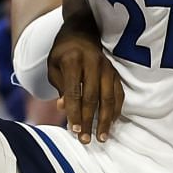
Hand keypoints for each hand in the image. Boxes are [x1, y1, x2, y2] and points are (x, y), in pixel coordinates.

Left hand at [49, 17, 123, 143]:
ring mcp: (106, 67)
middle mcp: (93, 63)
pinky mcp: (115, 72)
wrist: (82, 32)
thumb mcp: (54, 67)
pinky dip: (116, 109)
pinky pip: (119, 93)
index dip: (74, 113)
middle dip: (89, 120)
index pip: (74, 92)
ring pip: (109, 97)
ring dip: (105, 120)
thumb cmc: (63, 53)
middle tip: (86, 140)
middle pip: (92, 97)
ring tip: (102, 137)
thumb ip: (60, 88)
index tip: (74, 131)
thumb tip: (64, 108)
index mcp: (73, 60)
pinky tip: (111, 123)